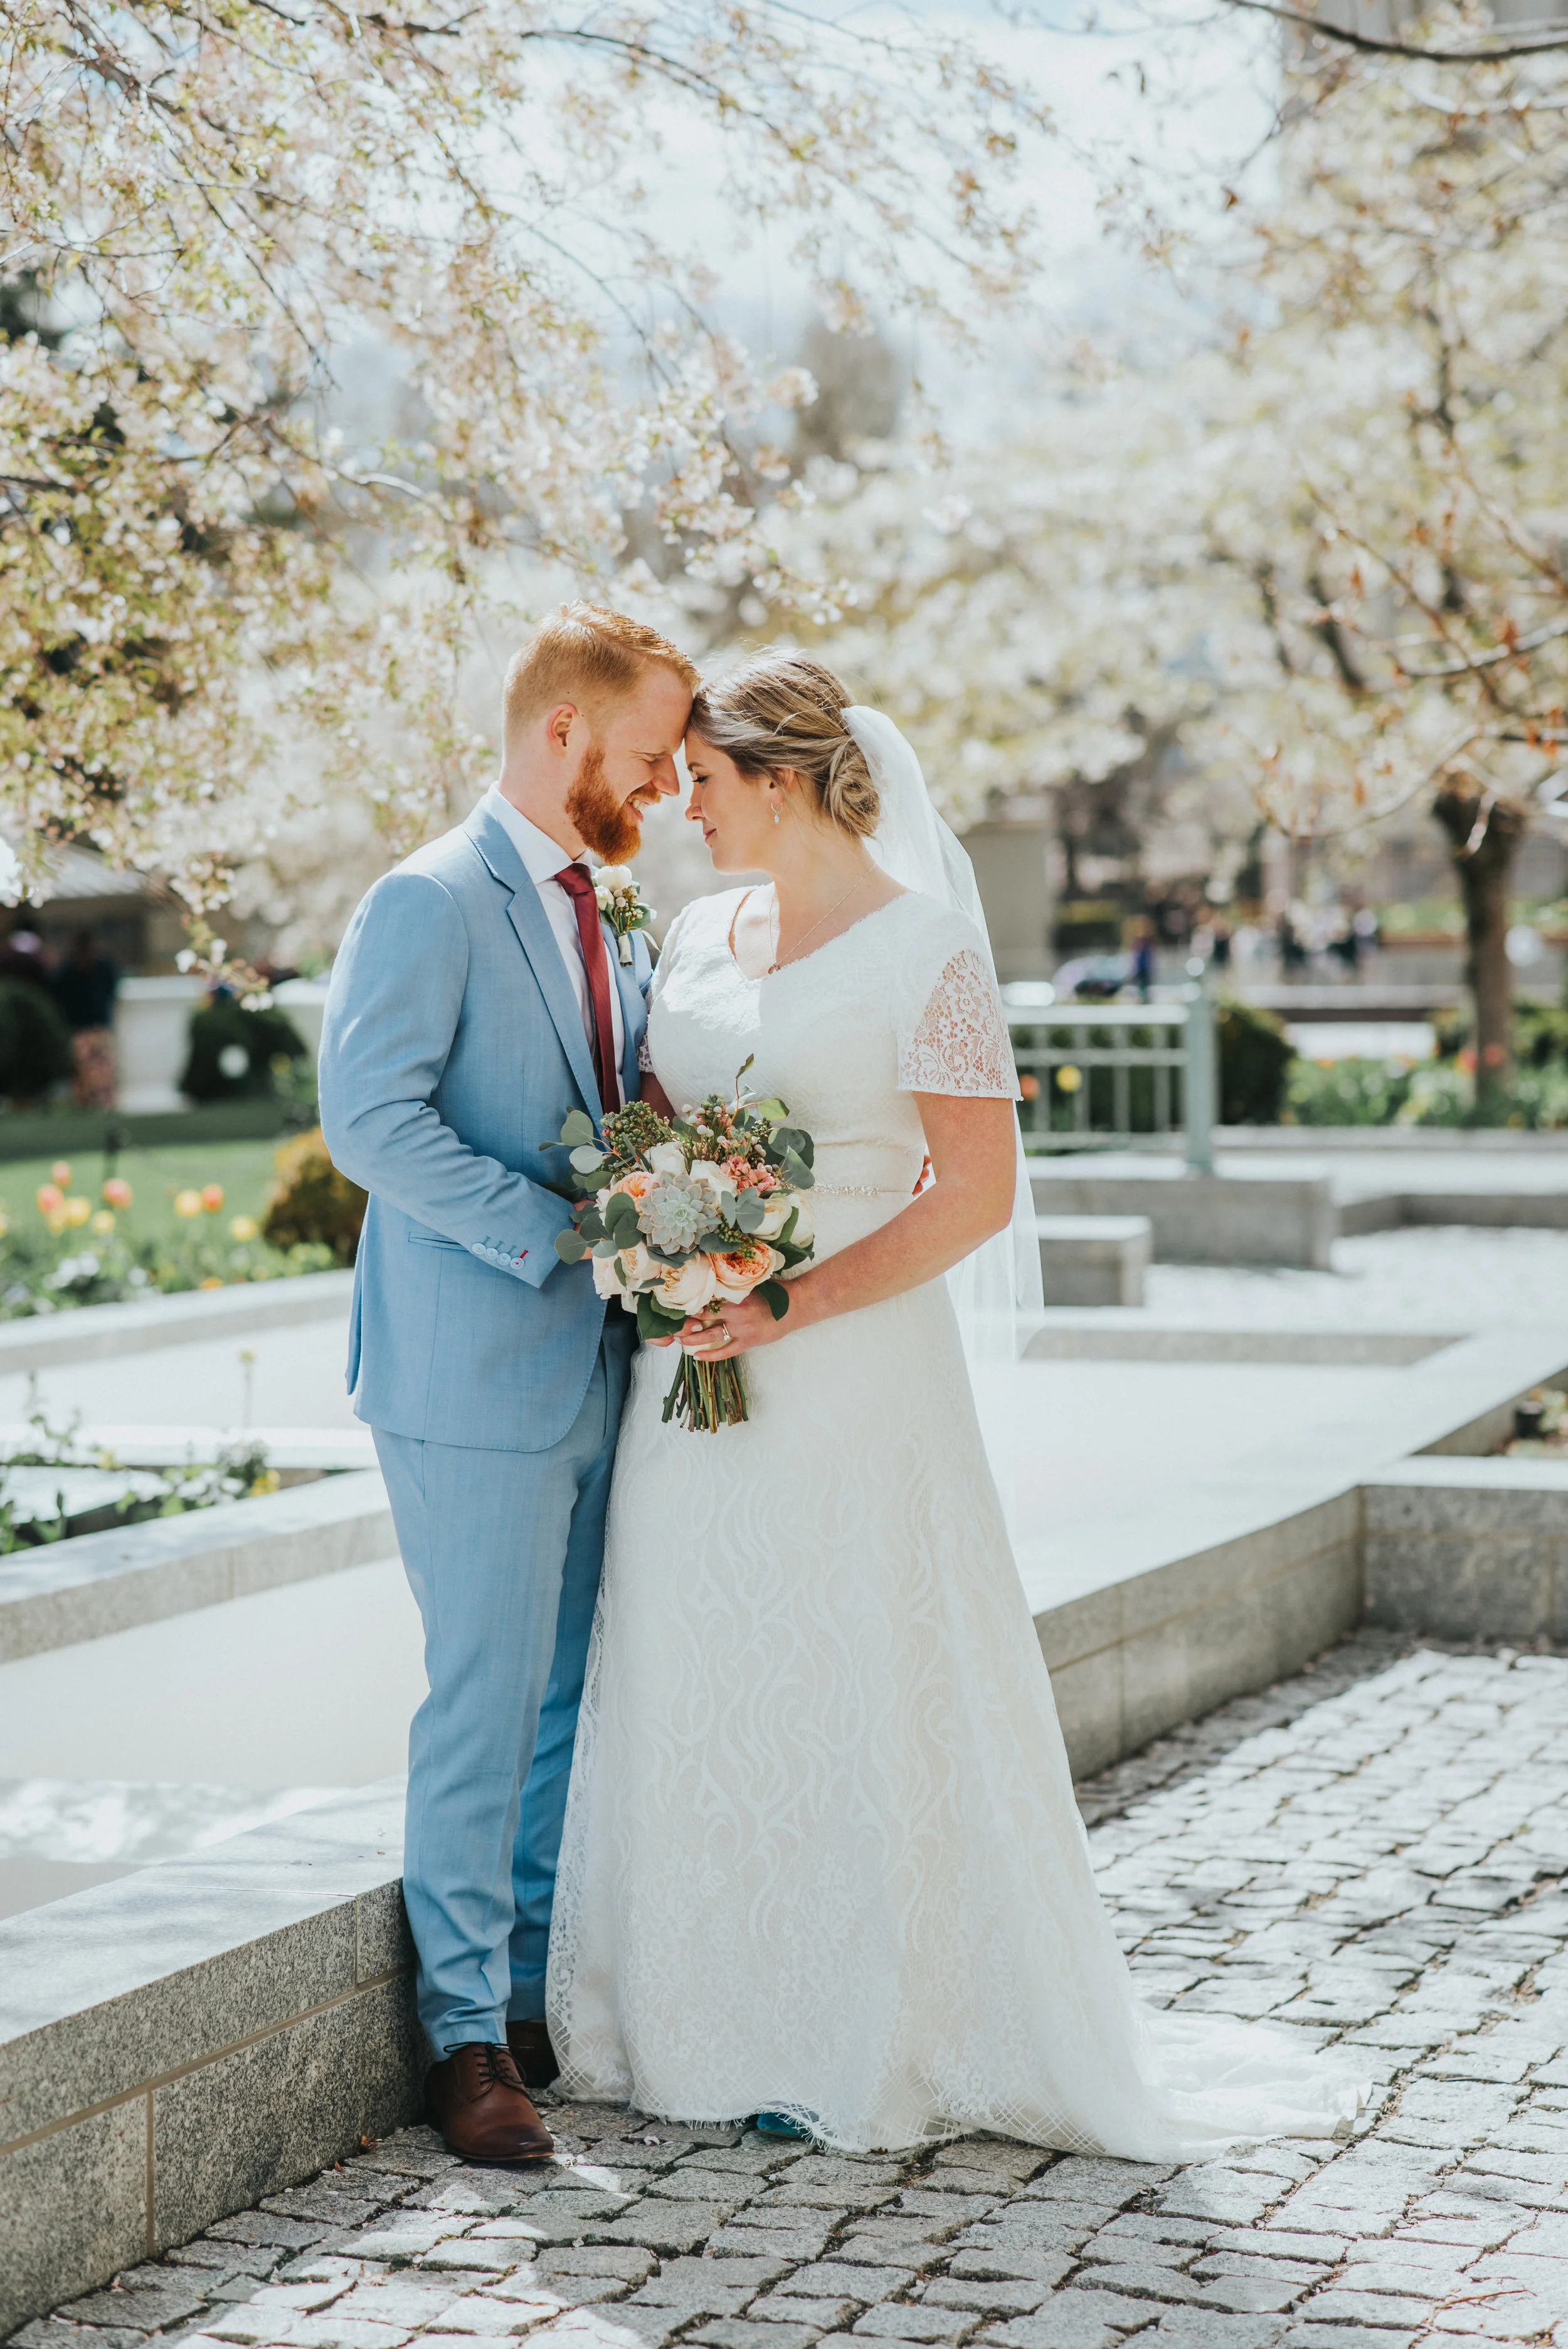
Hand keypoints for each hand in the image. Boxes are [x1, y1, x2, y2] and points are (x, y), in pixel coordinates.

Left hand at [676, 1293, 790, 1360]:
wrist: (795, 1305)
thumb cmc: (773, 1291)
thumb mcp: (751, 1283)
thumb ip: (732, 1284)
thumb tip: (711, 1278)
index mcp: (734, 1294)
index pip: (704, 1298)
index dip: (687, 1303)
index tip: (672, 1305)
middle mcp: (736, 1311)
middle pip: (702, 1317)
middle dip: (684, 1322)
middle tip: (669, 1325)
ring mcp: (742, 1328)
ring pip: (711, 1335)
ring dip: (692, 1339)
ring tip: (679, 1340)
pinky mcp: (748, 1341)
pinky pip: (726, 1351)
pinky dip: (711, 1355)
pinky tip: (697, 1357)